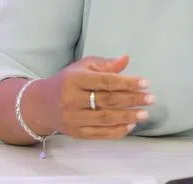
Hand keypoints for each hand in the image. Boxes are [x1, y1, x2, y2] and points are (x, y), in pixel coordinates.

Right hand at [28, 55, 152, 139]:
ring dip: (128, 117)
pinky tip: (130, 125)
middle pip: (108, 100)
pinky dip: (117, 131)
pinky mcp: (75, 133)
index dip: (127, 82)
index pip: (106, 82)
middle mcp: (72, 99)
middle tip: (151, 99)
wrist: (41, 104)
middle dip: (132, 100)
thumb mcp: (83, 67)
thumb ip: (105, 65)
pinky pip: (100, 134)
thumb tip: (126, 59)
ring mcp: (73, 118)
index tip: (145, 83)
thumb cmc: (67, 81)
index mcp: (74, 79)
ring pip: (105, 118)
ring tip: (144, 114)